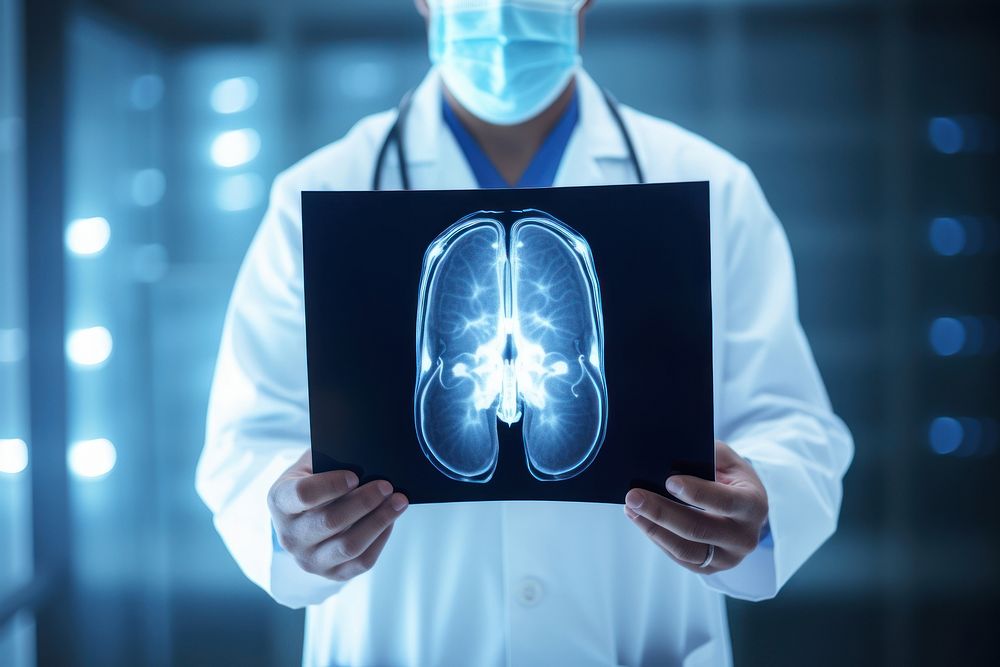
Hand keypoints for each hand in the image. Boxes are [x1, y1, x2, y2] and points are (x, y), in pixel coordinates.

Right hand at [267, 450, 408, 581]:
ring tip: (398, 501)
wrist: (303, 516)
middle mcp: (289, 536)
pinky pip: (361, 562)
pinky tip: (390, 520)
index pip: (303, 495)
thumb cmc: (312, 481)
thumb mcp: (311, 464)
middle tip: (387, 486)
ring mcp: (309, 559)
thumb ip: (332, 459)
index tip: (355, 476)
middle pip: (330, 521)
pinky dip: (381, 539)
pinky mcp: (331, 574)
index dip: (331, 485)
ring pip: (349, 545)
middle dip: (364, 502)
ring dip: (379, 521)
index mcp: (280, 501)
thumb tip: (369, 460)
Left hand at [624, 440, 768, 573]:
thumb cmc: (731, 477)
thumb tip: (668, 456)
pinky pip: (679, 557)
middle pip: (699, 529)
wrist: (745, 508)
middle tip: (634, 496)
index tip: (669, 481)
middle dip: (662, 512)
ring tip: (631, 508)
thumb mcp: (726, 460)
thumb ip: (705, 455)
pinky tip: (639, 519)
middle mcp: (745, 536)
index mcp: (753, 505)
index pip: (725, 501)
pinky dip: (656, 537)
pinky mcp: (710, 568)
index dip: (697, 493)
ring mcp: (728, 558)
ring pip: (685, 549)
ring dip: (653, 528)